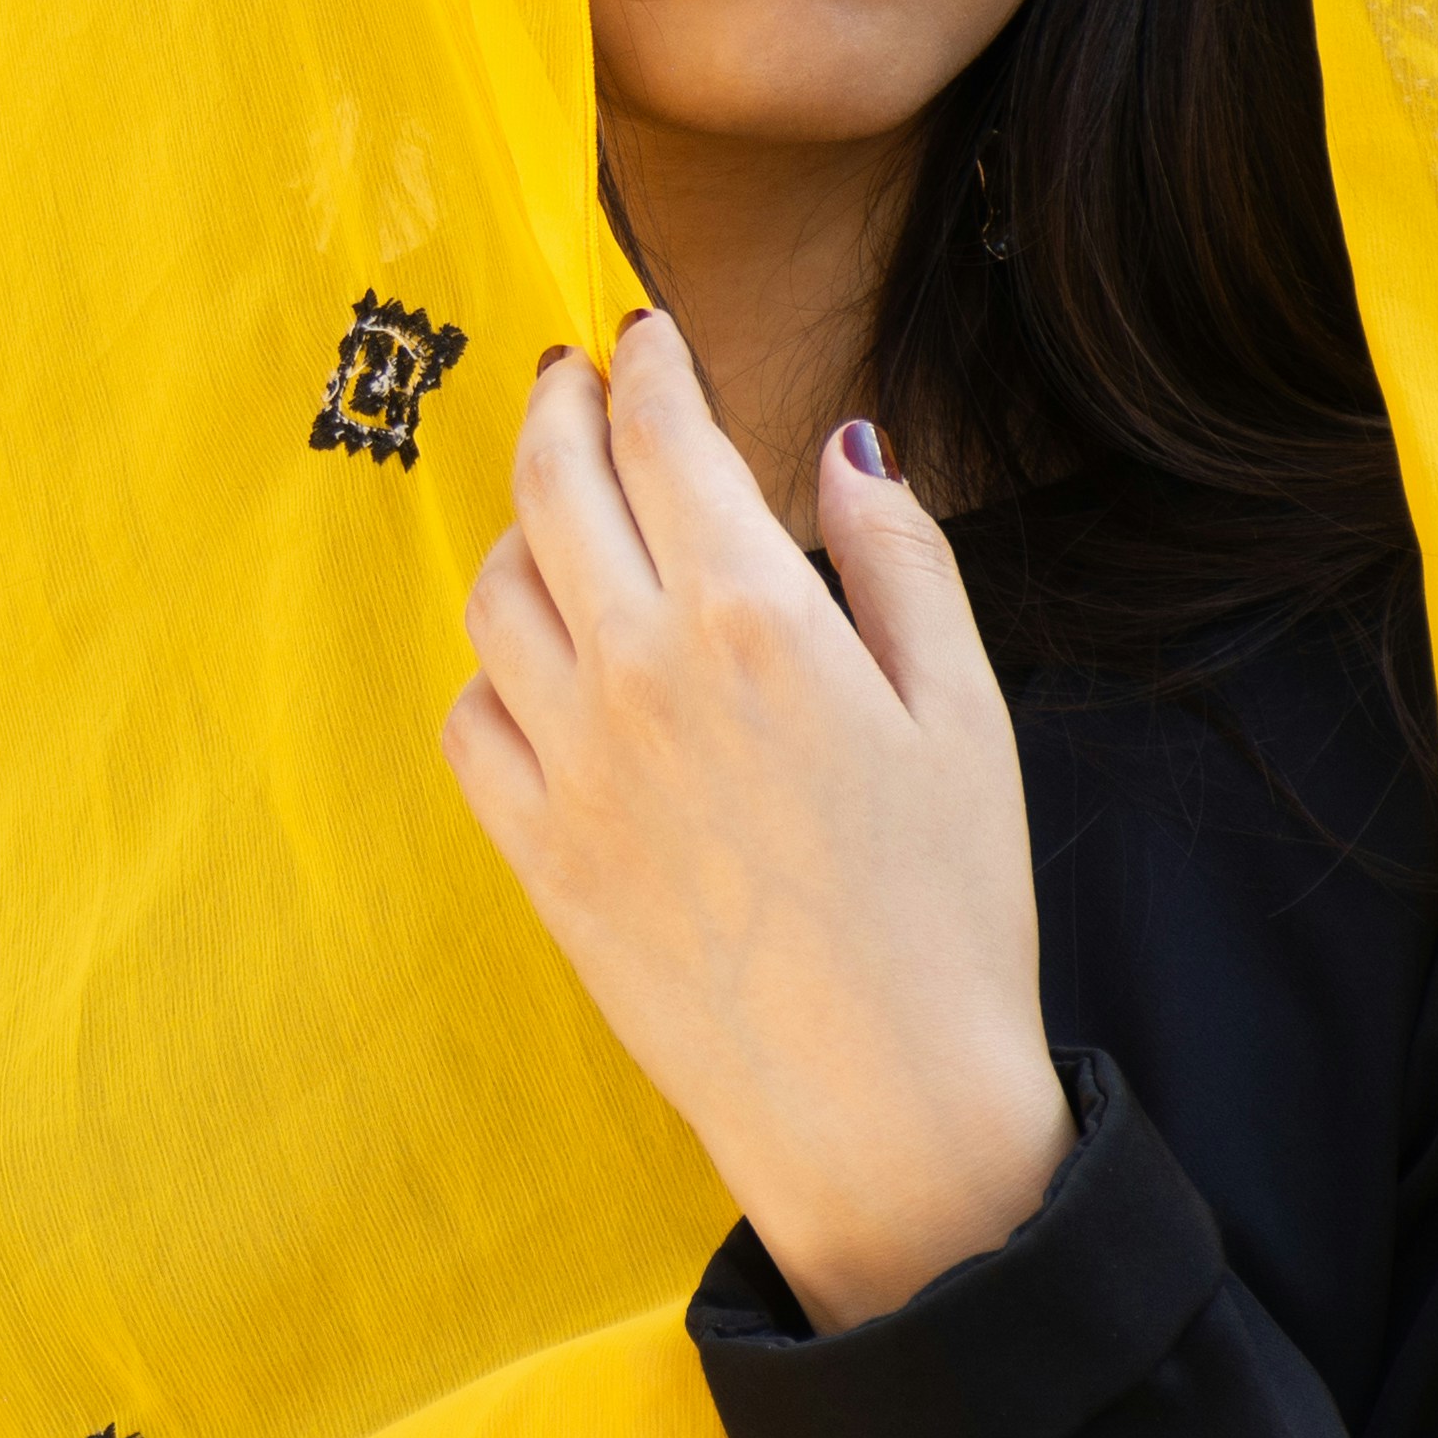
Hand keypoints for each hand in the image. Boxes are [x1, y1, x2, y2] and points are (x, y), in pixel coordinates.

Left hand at [439, 310, 1071, 1331]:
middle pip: (555, 485)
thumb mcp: (965, 711)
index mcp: (756, 619)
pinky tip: (542, 665)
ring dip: (520, 528)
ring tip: (558, 511)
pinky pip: (472, 719)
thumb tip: (846, 442)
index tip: (641, 333)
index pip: (665, 438)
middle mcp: (640, 672)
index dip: (647, 366)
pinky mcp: (534, 849)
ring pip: (496, 591)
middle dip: (559, 407)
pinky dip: (496, 669)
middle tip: (569, 376)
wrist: (879, 1104)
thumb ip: (898, 558)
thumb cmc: (949, 910)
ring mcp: (571, 762)